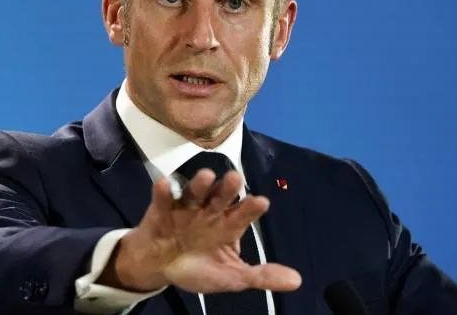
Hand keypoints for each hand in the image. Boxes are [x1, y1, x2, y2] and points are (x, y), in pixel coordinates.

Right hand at [98, 169, 301, 293]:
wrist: (159, 267)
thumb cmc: (198, 268)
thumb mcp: (231, 277)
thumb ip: (260, 276)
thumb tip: (297, 281)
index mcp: (228, 226)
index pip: (243, 214)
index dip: (251, 208)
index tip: (261, 202)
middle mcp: (209, 212)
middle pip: (221, 197)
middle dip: (228, 188)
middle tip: (236, 178)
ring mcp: (185, 209)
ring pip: (195, 193)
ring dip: (200, 184)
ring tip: (207, 176)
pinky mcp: (161, 210)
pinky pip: (162, 199)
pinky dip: (163, 191)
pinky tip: (164, 183)